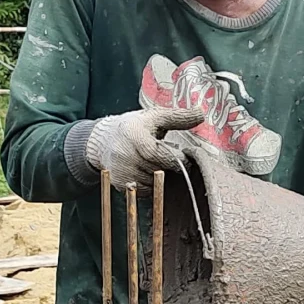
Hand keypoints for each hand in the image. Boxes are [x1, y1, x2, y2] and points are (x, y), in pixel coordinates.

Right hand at [83, 107, 203, 187]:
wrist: (102, 140)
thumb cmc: (133, 127)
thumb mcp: (154, 117)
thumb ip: (179, 117)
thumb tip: (201, 113)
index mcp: (136, 136)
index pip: (164, 157)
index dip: (177, 160)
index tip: (183, 158)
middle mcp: (125, 155)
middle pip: (160, 171)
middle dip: (169, 168)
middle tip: (169, 161)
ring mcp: (121, 171)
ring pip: (154, 183)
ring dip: (160, 177)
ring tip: (155, 164)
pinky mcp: (119, 183)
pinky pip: (144, 191)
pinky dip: (150, 185)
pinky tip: (146, 172)